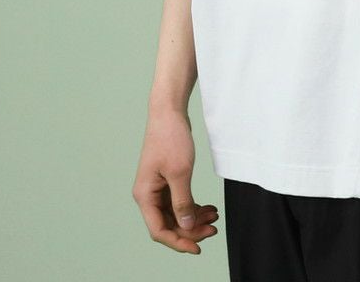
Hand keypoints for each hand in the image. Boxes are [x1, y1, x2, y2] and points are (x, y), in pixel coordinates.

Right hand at [132, 109, 218, 254]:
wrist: (169, 112)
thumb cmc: (171, 138)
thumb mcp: (180, 173)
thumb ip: (182, 202)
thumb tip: (186, 227)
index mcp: (145, 195)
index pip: (159, 230)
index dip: (178, 242)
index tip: (198, 247)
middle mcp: (148, 195)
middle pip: (168, 224)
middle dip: (190, 229)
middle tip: (213, 229)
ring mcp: (157, 188)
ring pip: (175, 214)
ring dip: (194, 218)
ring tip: (214, 217)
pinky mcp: (166, 180)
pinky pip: (179, 201)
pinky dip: (193, 206)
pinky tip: (208, 208)